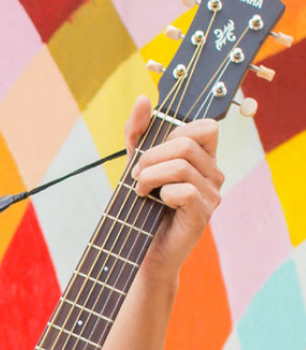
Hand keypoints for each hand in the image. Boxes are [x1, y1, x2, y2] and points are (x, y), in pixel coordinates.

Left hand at [124, 95, 222, 280]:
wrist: (140, 249)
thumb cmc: (140, 207)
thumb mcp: (135, 164)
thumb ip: (138, 133)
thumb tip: (143, 99)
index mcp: (204, 158)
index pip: (206, 126)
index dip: (175, 131)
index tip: (151, 150)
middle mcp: (214, 174)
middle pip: (186, 143)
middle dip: (151, 156)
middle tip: (135, 174)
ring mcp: (212, 195)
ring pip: (181, 165)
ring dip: (149, 176)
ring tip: (138, 190)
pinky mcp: (203, 214)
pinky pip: (183, 190)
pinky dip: (160, 194)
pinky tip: (154, 203)